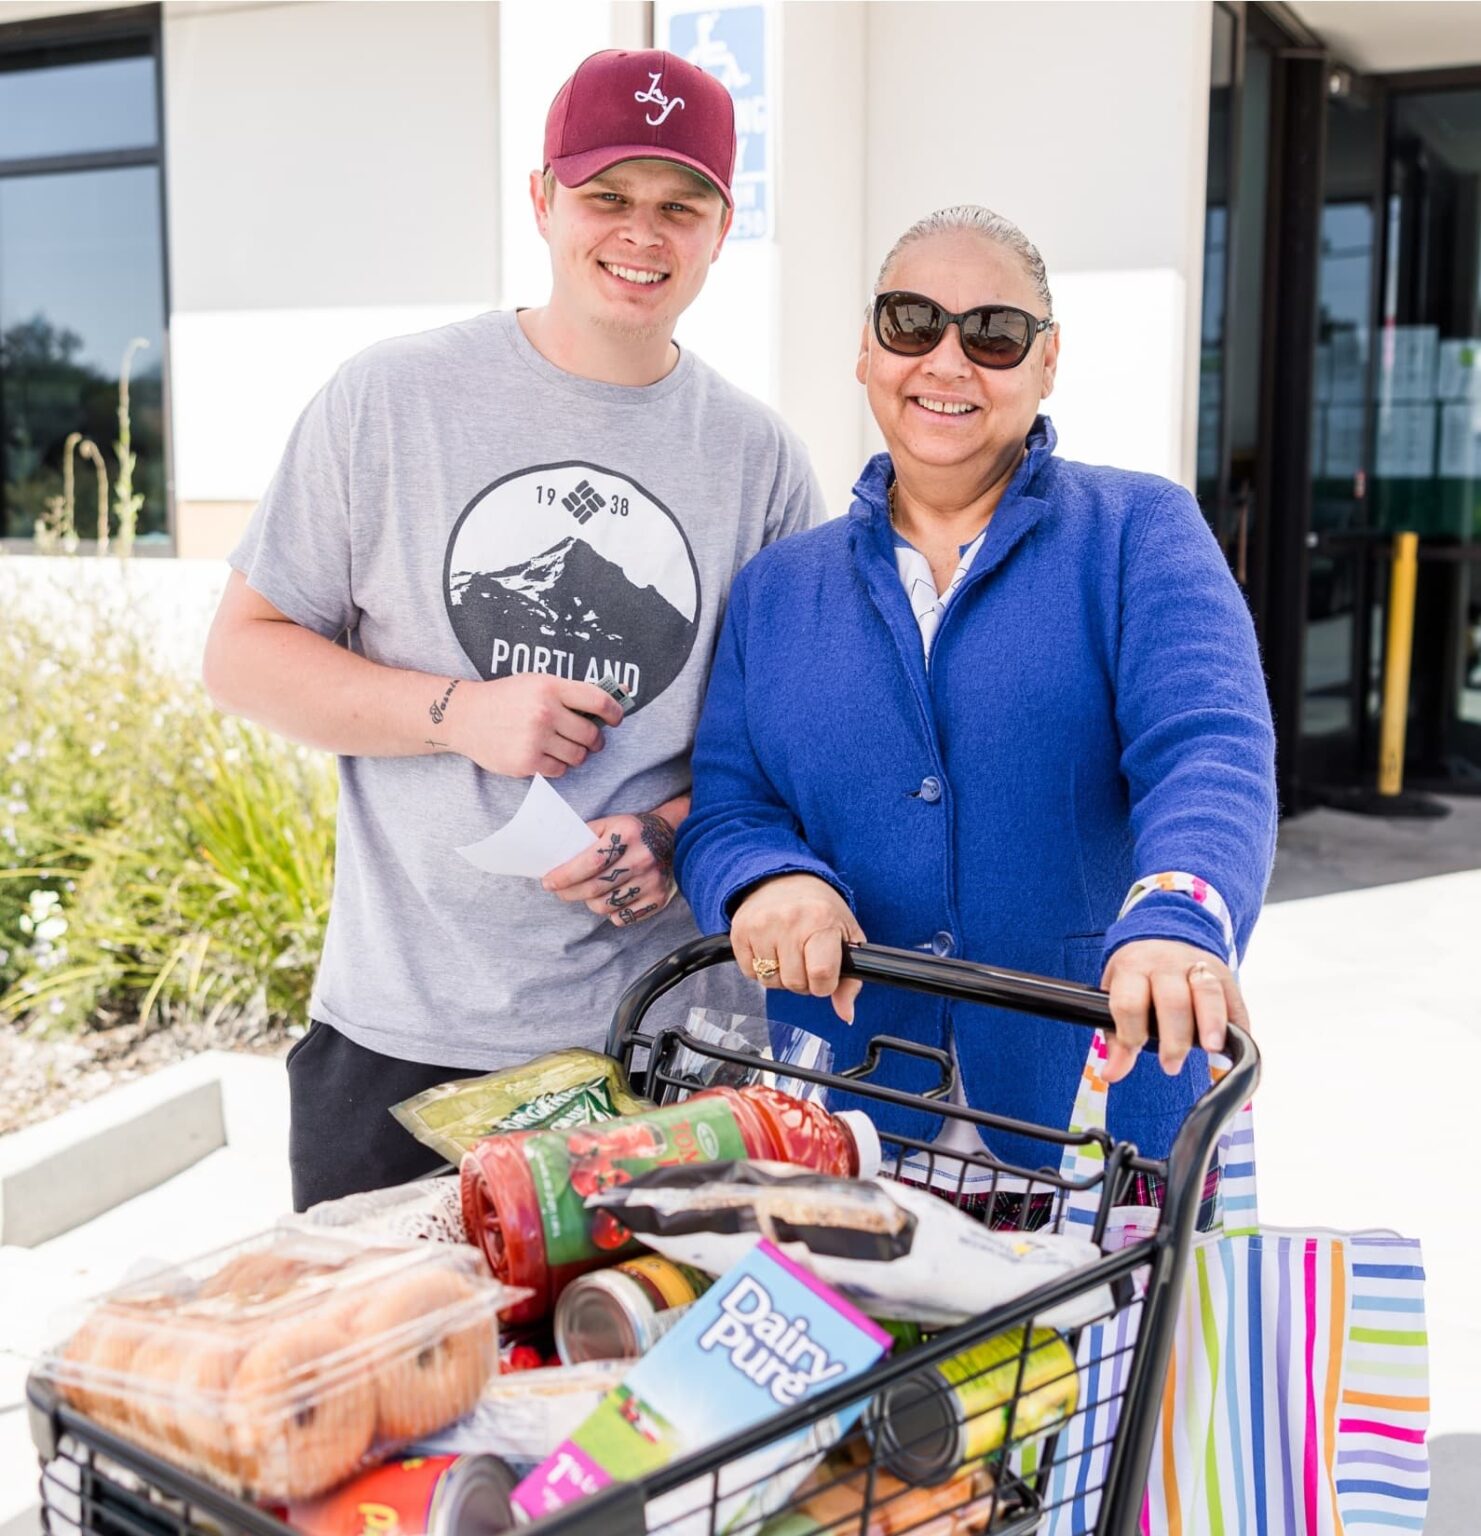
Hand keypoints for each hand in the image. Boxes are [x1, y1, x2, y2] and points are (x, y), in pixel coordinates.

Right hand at [440, 674, 622, 776]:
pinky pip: (560, 770)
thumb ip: (574, 691)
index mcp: (551, 687)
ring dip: (578, 755)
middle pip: (591, 734)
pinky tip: (548, 756)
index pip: (599, 701)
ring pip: (578, 756)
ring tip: (567, 747)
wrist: (466, 716)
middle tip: (591, 740)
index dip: (615, 713)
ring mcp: (535, 738)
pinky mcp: (526, 761)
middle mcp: (545, 712)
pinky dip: (559, 766)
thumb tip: (622, 690)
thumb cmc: (507, 698)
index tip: (616, 719)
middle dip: (596, 740)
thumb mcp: (538, 682)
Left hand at [543, 810, 678, 927]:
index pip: (591, 861)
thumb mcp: (610, 823)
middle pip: (595, 887)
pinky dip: (611, 912)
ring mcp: (652, 881)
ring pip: (605, 906)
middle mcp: (642, 858)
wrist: (674, 837)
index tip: (548, 882)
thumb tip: (556, 859)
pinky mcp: (659, 899)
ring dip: (589, 902)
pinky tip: (611, 897)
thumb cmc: (632, 832)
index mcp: (627, 834)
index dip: (565, 875)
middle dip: (569, 892)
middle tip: (559, 891)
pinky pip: (622, 917)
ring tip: (588, 892)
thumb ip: (585, 837)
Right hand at [730, 874, 864, 1023]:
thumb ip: (850, 981)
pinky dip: (760, 969)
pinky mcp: (739, 931)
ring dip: (780, 975)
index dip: (823, 984)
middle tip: (805, 959)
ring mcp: (761, 925)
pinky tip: (770, 948)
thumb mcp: (846, 936)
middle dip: (802, 980)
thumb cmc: (820, 909)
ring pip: (770, 981)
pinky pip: (749, 973)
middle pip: (794, 982)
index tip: (824, 973)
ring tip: (787, 953)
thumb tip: (846, 1015)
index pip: (821, 974)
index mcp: (821, 921)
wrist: (785, 878)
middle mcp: (789, 921)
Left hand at [1099, 940, 1248, 1082]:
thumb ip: (1116, 1037)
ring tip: (1211, 1050)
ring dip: (1212, 1024)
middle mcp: (1166, 964)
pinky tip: (1235, 1044)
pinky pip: (1234, 1000)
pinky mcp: (1223, 973)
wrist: (1161, 937)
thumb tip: (1112, 1074)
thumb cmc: (1136, 976)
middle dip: (1174, 1038)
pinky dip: (1237, 1025)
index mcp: (1133, 968)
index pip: (1130, 1002)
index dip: (1131, 1033)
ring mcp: (1197, 965)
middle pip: (1173, 1000)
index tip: (1135, 1052)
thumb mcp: (1115, 995)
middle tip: (1171, 1066)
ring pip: (1207, 992)